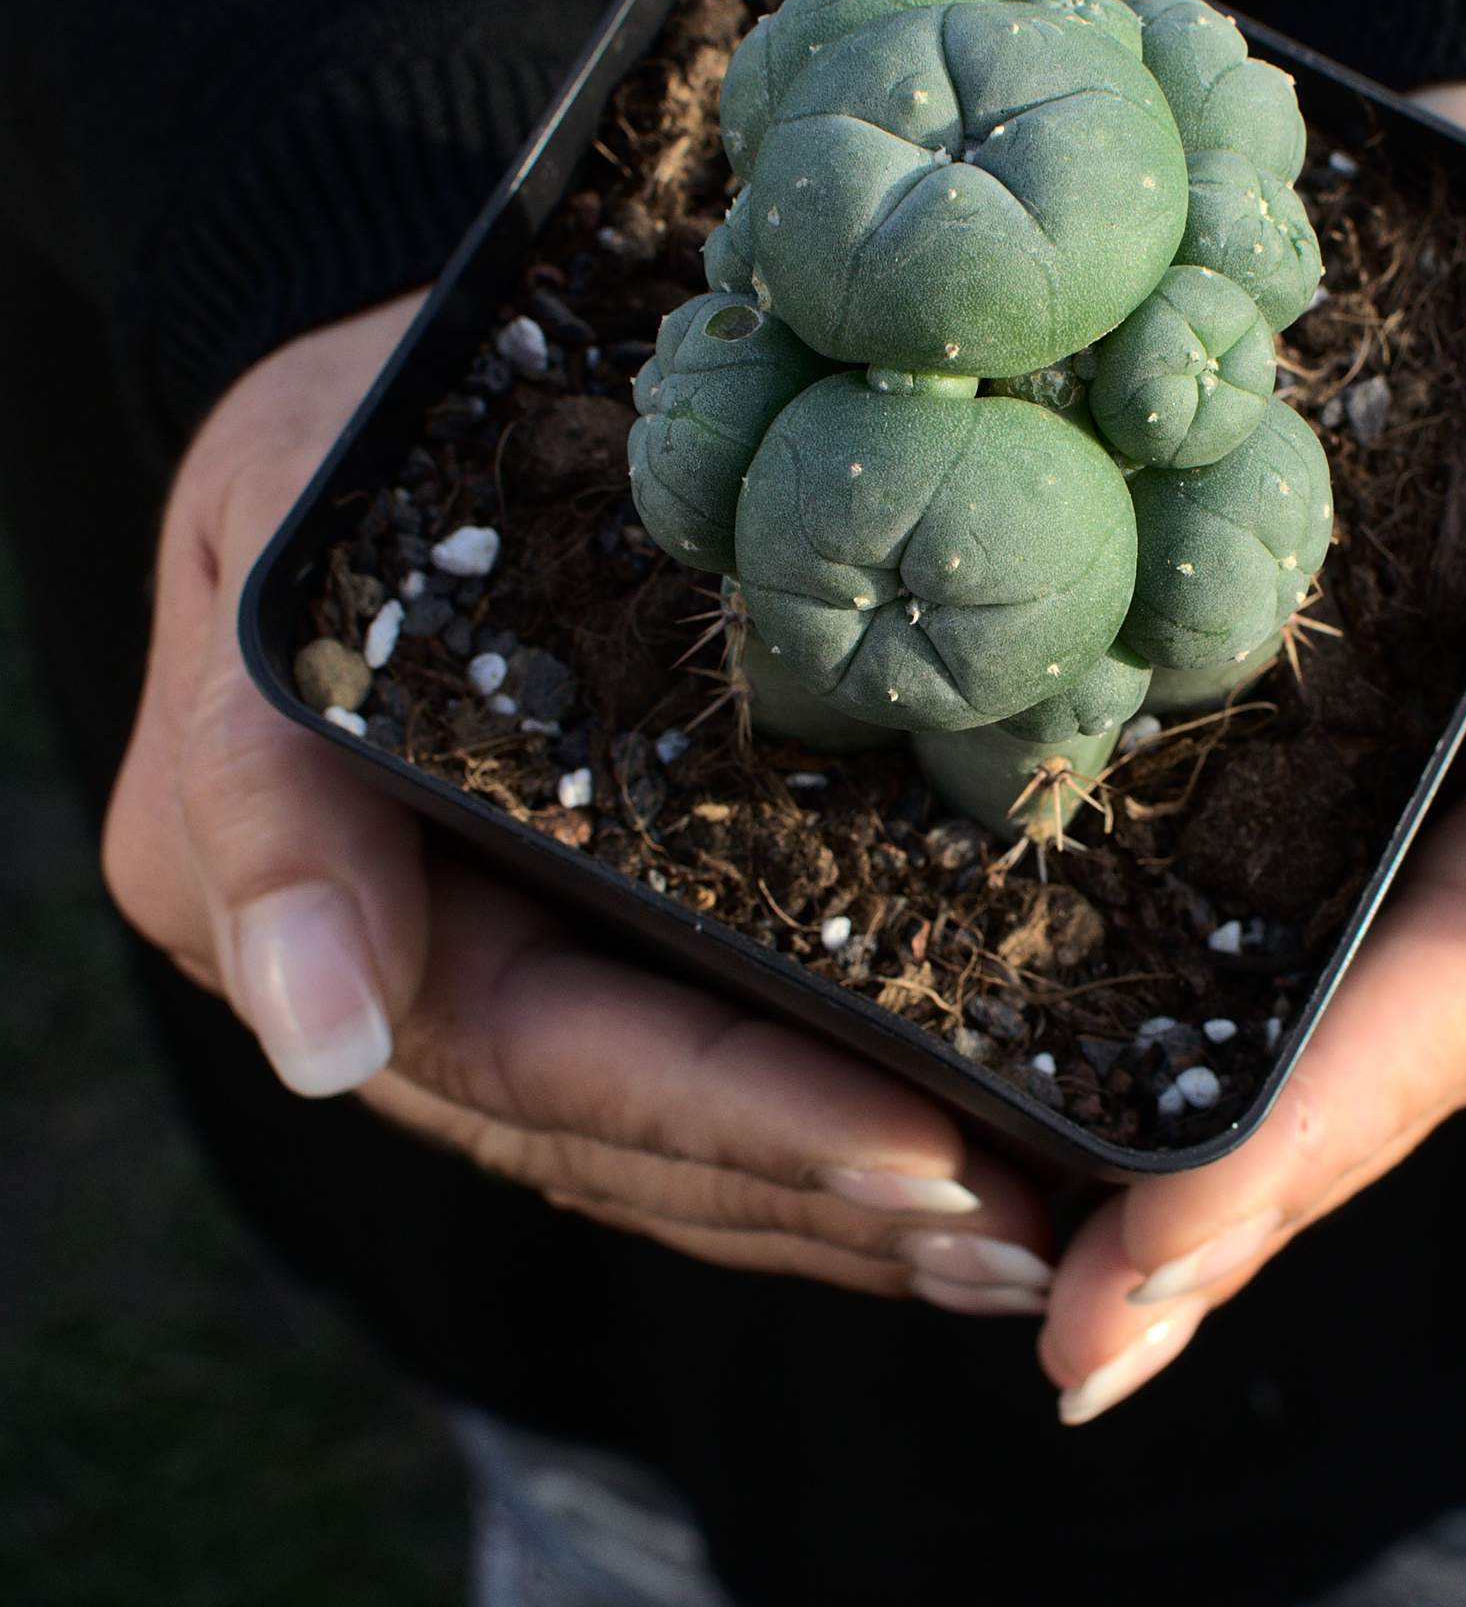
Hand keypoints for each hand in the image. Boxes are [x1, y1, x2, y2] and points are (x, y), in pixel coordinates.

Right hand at [101, 293, 1051, 1309]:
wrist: (395, 403)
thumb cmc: (342, 440)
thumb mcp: (273, 546)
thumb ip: (262, 797)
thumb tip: (322, 1043)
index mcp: (325, 909)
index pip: (553, 1055)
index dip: (738, 1112)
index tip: (921, 1148)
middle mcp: (413, 981)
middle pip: (631, 1138)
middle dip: (827, 1190)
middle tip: (1030, 1232)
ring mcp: (506, 971)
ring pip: (673, 1142)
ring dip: (843, 1203)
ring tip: (1032, 1233)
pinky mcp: (589, 939)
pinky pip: (699, 1070)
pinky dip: (817, 1134)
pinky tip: (955, 1158)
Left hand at [1037, 83, 1465, 1420]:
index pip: (1457, 1002)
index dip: (1308, 1143)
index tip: (1142, 1270)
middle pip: (1374, 1055)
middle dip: (1229, 1205)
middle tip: (1067, 1341)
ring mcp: (1428, 804)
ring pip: (1311, 1011)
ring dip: (1194, 1155)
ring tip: (1041, 1276)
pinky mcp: (1339, 745)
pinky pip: (1255, 901)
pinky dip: (1166, 1005)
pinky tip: (1062, 1083)